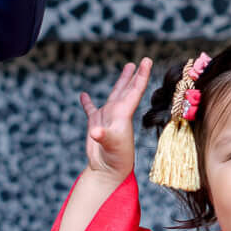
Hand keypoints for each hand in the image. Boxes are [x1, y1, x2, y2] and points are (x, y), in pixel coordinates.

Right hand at [77, 58, 153, 181]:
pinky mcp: (96, 124)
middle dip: (134, 74)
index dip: (141, 75)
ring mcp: (107, 117)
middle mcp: (118, 113)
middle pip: (128, 88)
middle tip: (142, 60)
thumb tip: (95, 131)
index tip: (147, 60)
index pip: (135, 90)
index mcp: (124, 114)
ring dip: (120, 81)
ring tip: (127, 67)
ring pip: (114, 94)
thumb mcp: (112, 146)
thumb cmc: (115, 159)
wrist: (108, 171)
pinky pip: (91, 109)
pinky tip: (84, 95)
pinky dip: (87, 102)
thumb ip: (104, 137)